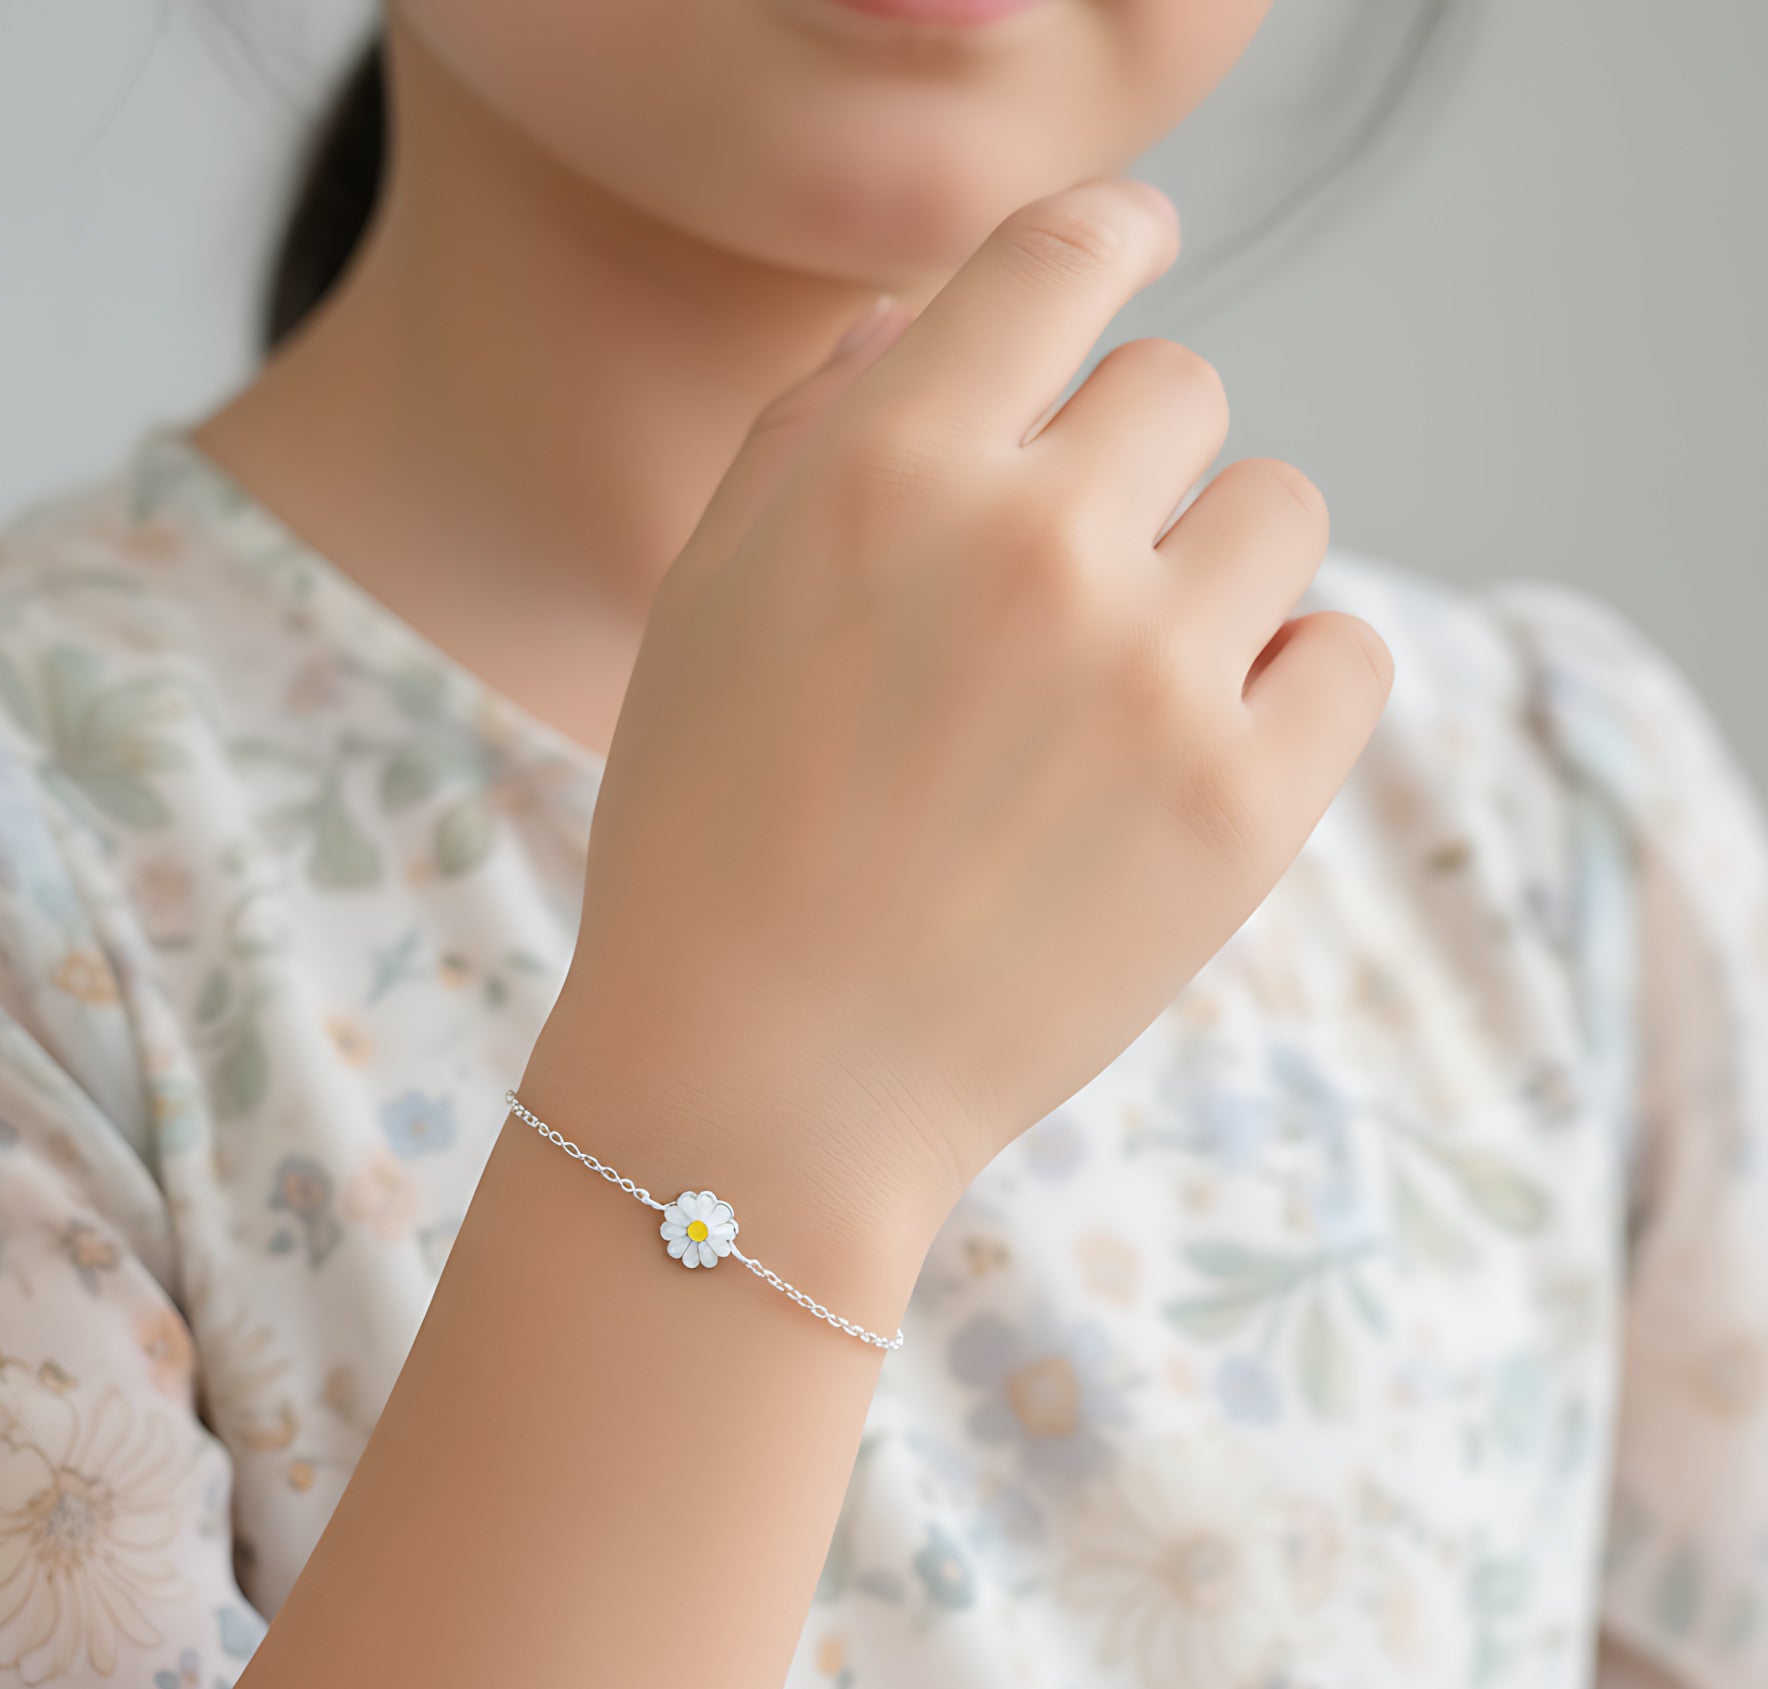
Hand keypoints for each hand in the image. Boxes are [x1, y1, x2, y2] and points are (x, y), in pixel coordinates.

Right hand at [535, 176, 1392, 1269]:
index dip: (1111, 241)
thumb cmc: (709, 843)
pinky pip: (1348, 654)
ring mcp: (1155, 679)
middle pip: (1181, 390)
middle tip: (1056, 588)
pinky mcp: (1244, 809)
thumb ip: (813, 431)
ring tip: (1115, 687)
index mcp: (891, 473)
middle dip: (1125, 465)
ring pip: (1278, 510)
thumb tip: (928, 321)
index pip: (1065, 256)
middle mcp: (1036, 546)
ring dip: (1209, 572)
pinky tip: (1197, 742)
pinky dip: (1289, 680)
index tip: (1130, 256)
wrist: (762, 1083)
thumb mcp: (705, 604)